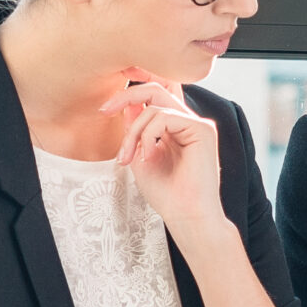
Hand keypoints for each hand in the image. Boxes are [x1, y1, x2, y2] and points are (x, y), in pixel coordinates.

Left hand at [103, 68, 228, 245]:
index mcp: (176, 128)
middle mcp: (188, 122)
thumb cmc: (166, 194)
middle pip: (155, 89)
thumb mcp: (140, 156)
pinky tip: (148, 156)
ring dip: (132, 131)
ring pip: (154, 105)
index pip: (156, 96)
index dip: (131, 91)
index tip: (106, 108)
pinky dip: (147, 135)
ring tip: (128, 157)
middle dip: (126, 96)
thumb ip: (135, 130)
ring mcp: (197, 124)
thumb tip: (127, 104)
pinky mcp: (202, 129)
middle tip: (104, 110)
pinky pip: (164, 117)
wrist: (186, 217)